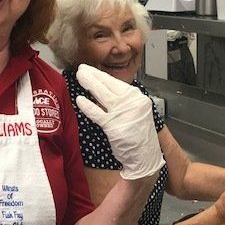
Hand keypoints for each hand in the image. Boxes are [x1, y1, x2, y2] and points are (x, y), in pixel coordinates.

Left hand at [75, 64, 164, 180]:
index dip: (101, 75)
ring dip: (89, 83)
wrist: (145, 156)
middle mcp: (132, 102)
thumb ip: (121, 100)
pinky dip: (87, 106)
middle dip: (93, 75)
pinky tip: (79, 100)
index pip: (116, 82)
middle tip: (81, 68)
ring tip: (79, 77)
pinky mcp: (114, 126)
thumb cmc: (138, 134)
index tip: (91, 70)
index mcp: (137, 97)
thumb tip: (100, 88)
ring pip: (102, 94)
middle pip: (108, 84)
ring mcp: (123, 113)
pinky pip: (97, 113)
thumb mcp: (135, 110)